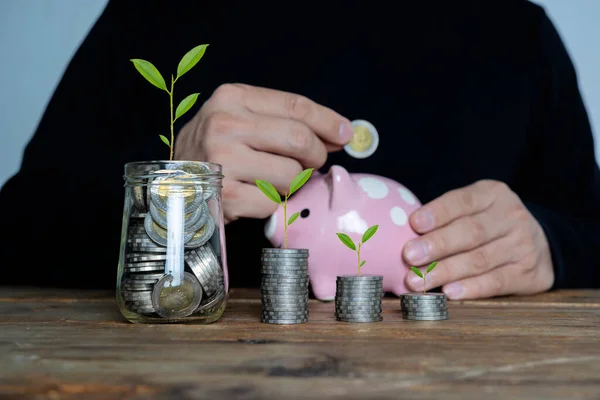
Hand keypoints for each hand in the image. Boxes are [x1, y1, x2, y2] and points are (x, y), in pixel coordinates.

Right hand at [175, 83, 353, 222]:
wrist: (174, 184)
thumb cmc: (216, 151)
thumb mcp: (241, 121)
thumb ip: (285, 122)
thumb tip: (340, 135)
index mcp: (232, 98)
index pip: (296, 106)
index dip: (329, 122)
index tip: (347, 135)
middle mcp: (224, 125)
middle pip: (300, 140)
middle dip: (316, 155)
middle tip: (310, 164)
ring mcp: (222, 162)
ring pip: (291, 174)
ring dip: (292, 183)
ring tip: (273, 180)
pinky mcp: (225, 197)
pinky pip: (274, 203)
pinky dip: (274, 204)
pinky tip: (256, 197)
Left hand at [402, 180, 554, 298]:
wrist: (541, 243)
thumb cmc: (489, 224)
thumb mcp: (474, 208)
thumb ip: (446, 216)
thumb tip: (400, 232)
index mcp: (492, 194)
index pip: (463, 201)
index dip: (438, 212)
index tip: (414, 223)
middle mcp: (511, 217)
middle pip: (471, 232)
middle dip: (437, 245)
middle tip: (409, 256)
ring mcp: (523, 245)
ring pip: (480, 259)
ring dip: (446, 271)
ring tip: (419, 280)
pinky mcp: (528, 273)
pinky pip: (496, 282)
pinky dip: (471, 288)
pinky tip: (449, 291)